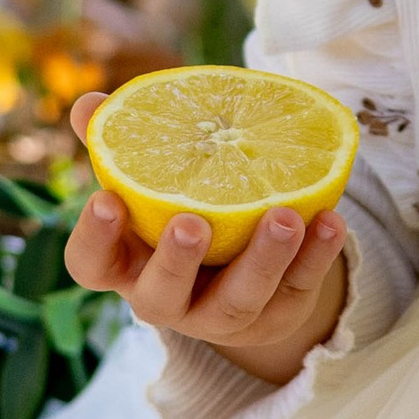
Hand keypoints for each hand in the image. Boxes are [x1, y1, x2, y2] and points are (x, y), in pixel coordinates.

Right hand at [65, 93, 349, 387]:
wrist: (242, 263)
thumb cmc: (182, 204)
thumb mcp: (153, 177)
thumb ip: (124, 139)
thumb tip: (90, 102)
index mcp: (126, 263)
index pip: (91, 265)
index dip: (94, 238)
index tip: (108, 198)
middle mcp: (166, 299)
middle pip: (160, 297)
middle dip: (177, 262)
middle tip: (193, 222)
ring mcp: (220, 316)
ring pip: (238, 302)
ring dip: (262, 260)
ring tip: (283, 216)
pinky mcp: (274, 316)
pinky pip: (296, 290)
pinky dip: (315, 258)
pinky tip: (328, 220)